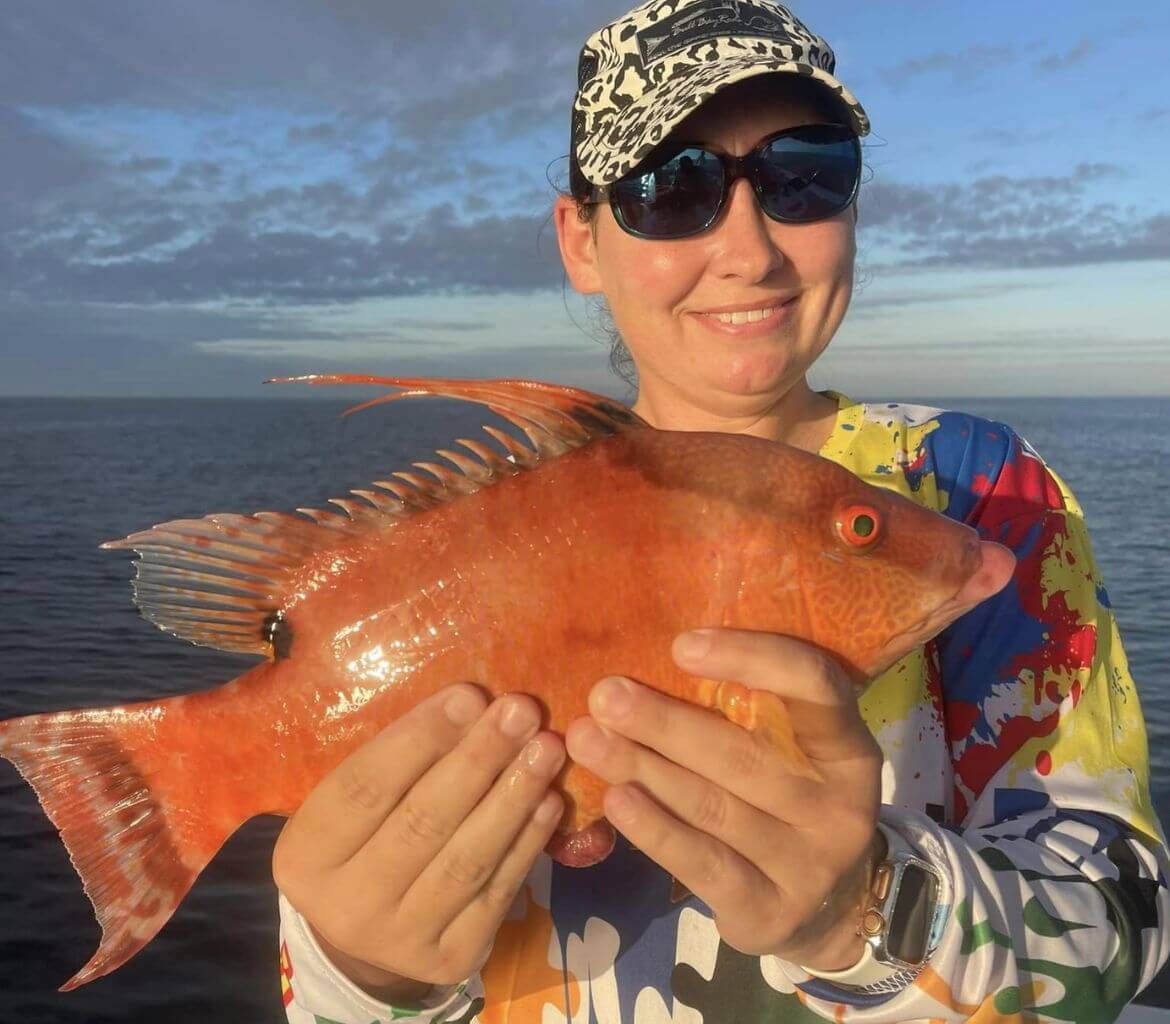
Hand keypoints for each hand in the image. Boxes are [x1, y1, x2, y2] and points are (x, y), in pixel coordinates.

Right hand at [273, 684, 565, 1000]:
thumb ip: (396, 762)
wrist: (365, 935)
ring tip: (547, 748)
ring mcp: (401, 940)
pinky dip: (528, 842)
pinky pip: (497, 891)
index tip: (470, 694)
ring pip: (467, 859)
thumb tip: (473, 704)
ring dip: (514, 796)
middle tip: (522, 711)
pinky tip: (549, 800)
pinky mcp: (452, 958)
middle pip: (422, 821)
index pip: (365, 787)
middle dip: (480, 759)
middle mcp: (346, 906)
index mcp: (307, 854)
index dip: (421, 737)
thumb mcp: (352, 805)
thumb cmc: (363, 840)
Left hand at [565, 628, 882, 969]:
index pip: (812, 685)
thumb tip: (659, 654)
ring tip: (588, 740)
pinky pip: (705, 864)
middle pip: (743, 754)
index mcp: (847, 744)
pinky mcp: (774, 912)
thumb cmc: (790, 797)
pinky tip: (616, 801)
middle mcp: (841, 803)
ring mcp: (812, 863)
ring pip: (714, 807)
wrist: (829, 907)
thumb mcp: (790, 749)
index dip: (750, 659)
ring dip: (643, 770)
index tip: (680, 647)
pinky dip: (656, 831)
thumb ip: (749, 710)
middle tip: (604, 695)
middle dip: (664, 723)